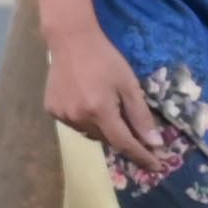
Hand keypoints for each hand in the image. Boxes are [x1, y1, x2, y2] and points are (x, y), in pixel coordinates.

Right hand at [45, 23, 175, 174]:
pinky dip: (86, 120)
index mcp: (100, 110)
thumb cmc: (105, 59)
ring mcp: (62, 115)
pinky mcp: (52, 110)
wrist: (70, 40)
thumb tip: (154, 144)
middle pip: (107, 138)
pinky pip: (75, 124)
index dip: (141, 156)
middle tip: (134, 130)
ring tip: (105, 108)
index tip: (156, 167)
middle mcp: (78, 117)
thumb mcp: (129, 85)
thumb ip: (141, 116)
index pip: (124, 143)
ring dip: (103, 128)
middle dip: (123, 137)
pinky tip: (87, 102)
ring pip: (90, 133)